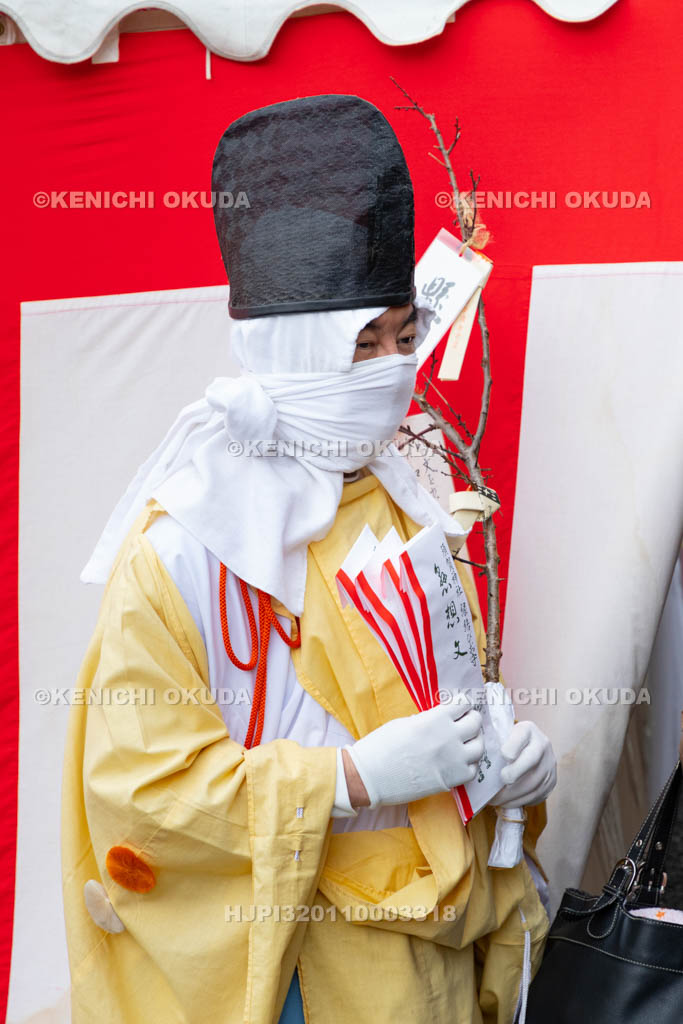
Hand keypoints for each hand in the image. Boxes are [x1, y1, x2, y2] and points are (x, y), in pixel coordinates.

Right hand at [343, 697, 483, 808]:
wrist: (371, 776)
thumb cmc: (382, 745)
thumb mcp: (404, 722)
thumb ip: (427, 719)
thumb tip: (440, 720)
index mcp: (436, 719)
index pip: (463, 704)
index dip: (463, 703)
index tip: (460, 705)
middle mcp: (450, 737)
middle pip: (475, 723)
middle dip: (471, 719)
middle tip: (465, 721)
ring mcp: (453, 760)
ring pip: (479, 747)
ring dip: (473, 741)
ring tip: (464, 741)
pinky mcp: (451, 780)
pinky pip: (471, 769)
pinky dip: (467, 764)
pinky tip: (458, 761)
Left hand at [493, 720, 555, 807]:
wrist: (528, 748)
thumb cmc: (506, 743)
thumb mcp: (501, 735)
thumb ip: (492, 741)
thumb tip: (472, 755)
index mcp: (527, 729)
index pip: (522, 734)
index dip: (514, 745)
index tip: (503, 754)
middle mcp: (542, 744)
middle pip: (532, 759)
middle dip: (515, 772)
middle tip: (501, 780)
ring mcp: (549, 764)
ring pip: (535, 781)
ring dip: (515, 793)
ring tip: (497, 799)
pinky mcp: (551, 781)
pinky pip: (538, 795)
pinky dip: (520, 801)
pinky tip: (506, 802)